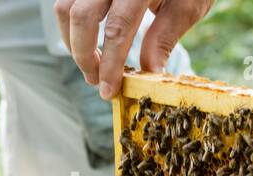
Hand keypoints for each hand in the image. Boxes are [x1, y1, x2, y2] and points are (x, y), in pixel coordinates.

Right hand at [55, 0, 213, 99]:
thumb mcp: (188, 6)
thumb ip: (164, 37)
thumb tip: (149, 73)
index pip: (117, 29)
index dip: (109, 65)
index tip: (109, 90)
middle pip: (81, 17)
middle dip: (83, 55)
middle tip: (95, 80)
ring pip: (65, 7)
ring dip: (71, 39)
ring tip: (91, 61)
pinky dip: (71, 22)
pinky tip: (88, 39)